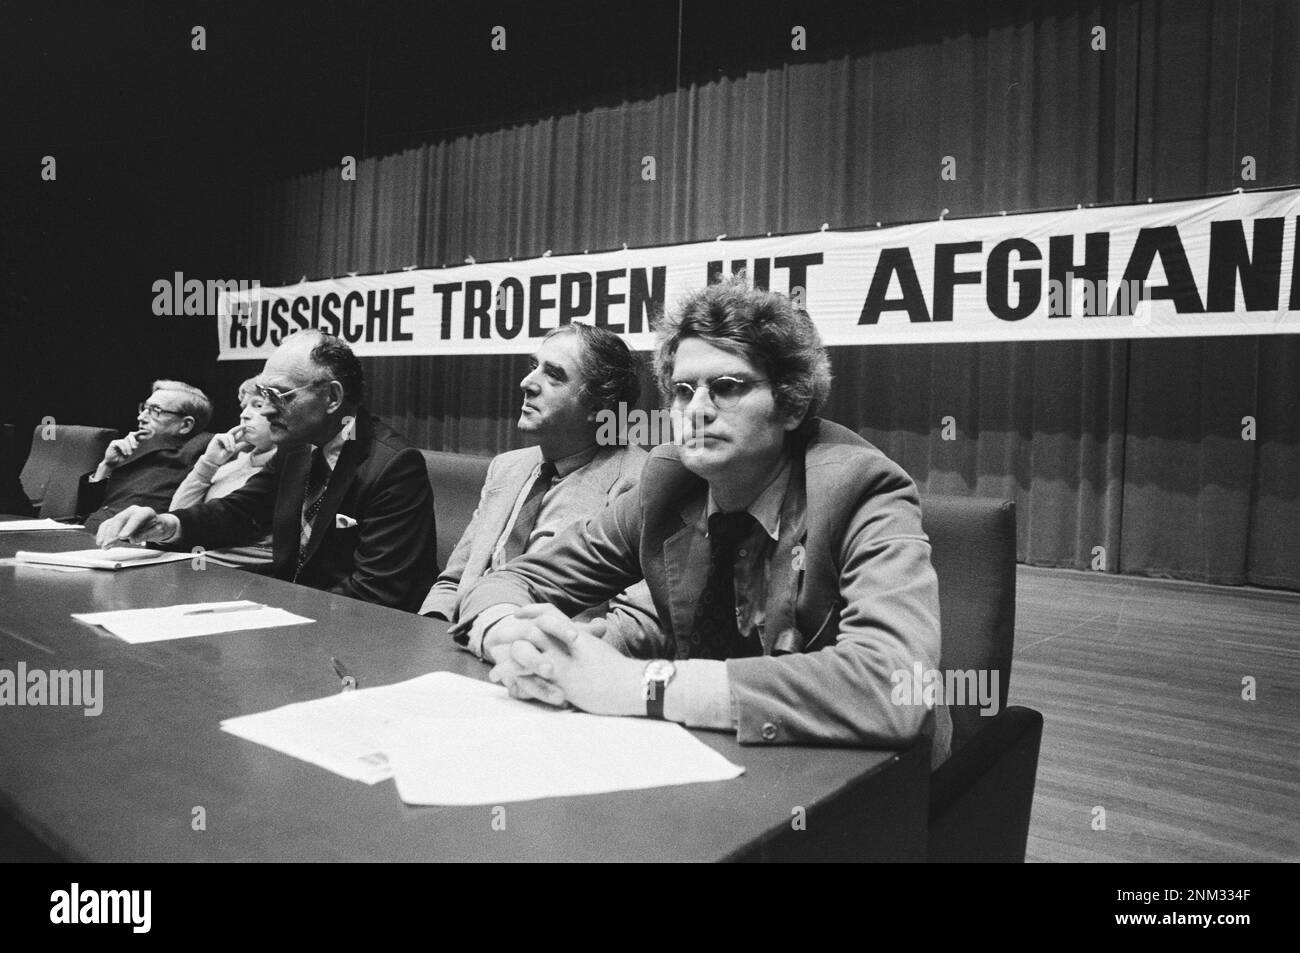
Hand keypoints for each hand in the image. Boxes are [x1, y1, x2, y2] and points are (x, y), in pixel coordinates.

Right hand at [95, 505, 176, 547]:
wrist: (156, 524)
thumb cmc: (157, 527)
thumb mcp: (157, 531)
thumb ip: (146, 534)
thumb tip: (133, 539)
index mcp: (146, 512)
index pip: (136, 518)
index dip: (129, 527)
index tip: (122, 537)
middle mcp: (133, 511)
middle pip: (120, 519)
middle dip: (113, 532)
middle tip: (109, 543)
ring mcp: (124, 514)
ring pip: (112, 522)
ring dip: (106, 534)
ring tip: (103, 545)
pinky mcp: (117, 520)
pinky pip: (107, 525)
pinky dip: (102, 533)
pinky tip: (100, 541)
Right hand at [100, 432, 140, 471]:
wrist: (113, 463)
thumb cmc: (121, 458)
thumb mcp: (129, 453)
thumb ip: (133, 448)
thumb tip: (138, 442)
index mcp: (127, 442)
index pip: (133, 436)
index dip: (137, 436)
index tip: (139, 441)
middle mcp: (122, 440)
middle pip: (130, 436)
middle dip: (133, 441)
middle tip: (135, 448)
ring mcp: (117, 441)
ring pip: (125, 441)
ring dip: (128, 448)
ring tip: (129, 454)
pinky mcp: (113, 443)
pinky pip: (120, 443)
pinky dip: (124, 448)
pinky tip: (124, 453)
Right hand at [201, 426, 252, 465]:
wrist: (213, 461)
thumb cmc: (223, 457)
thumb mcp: (233, 451)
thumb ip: (239, 445)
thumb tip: (248, 441)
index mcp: (233, 441)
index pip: (239, 434)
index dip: (244, 431)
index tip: (252, 428)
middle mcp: (228, 437)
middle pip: (235, 430)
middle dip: (241, 427)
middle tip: (246, 426)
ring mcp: (223, 436)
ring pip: (230, 436)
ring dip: (232, 443)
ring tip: (231, 451)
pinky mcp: (218, 436)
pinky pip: (225, 437)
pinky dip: (227, 443)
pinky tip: (228, 449)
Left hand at [487, 604, 643, 715]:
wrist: (631, 684)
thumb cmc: (620, 671)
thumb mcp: (600, 651)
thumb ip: (589, 643)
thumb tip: (591, 637)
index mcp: (574, 633)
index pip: (548, 612)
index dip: (531, 611)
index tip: (517, 612)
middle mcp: (564, 642)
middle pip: (529, 628)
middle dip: (510, 632)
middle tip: (495, 639)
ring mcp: (560, 659)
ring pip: (523, 649)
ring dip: (506, 657)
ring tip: (494, 667)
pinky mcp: (558, 678)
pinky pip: (528, 673)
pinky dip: (514, 676)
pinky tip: (505, 683)